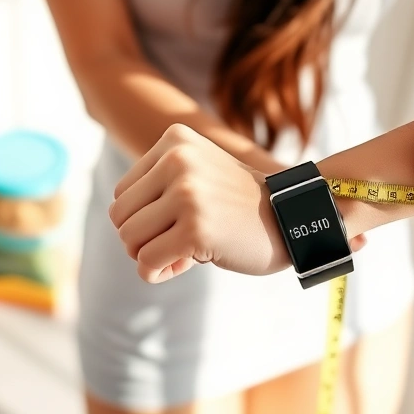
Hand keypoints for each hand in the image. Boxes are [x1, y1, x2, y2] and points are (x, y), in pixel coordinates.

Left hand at [109, 124, 291, 283]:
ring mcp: (186, 194)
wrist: (293, 220)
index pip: (122, 193)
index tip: (178, 220)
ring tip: (187, 249)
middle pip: (119, 217)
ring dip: (152, 255)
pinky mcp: (195, 229)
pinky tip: (190, 262)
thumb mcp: (197, 173)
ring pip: (128, 240)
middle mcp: (177, 161)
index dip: (143, 217)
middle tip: (179, 240)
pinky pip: (147, 263)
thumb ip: (156, 189)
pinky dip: (161, 272)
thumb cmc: (238, 205)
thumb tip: (123, 232)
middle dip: (142, 239)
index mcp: (174, 141)